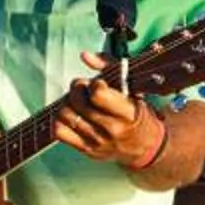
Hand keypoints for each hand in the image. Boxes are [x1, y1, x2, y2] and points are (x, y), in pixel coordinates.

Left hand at [57, 56, 165, 170]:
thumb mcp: (132, 88)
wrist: (145, 145)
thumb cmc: (137, 113)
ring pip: (65, 114)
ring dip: (68, 103)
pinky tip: (72, 116)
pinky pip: (59, 132)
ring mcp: (98, 142)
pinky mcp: (87, 149)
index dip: (94, 84)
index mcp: (127, 113)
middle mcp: (112, 129)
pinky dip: (60, 120)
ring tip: (78, 102)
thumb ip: (110, 67)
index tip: (99, 85)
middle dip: (77, 88)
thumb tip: (84, 55)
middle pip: (77, 102)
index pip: (97, 94)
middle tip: (84, 89)